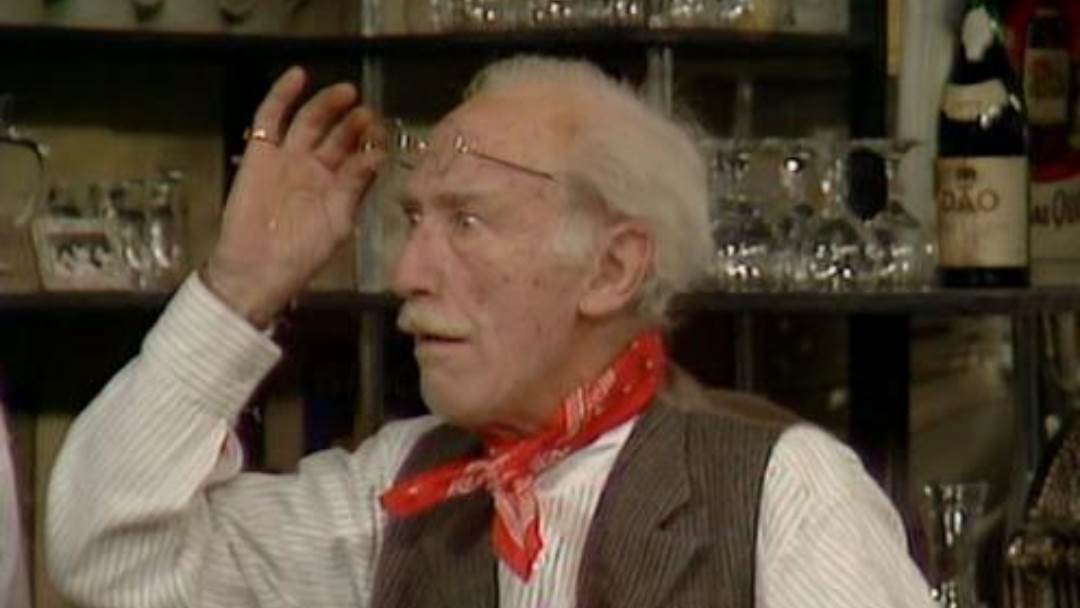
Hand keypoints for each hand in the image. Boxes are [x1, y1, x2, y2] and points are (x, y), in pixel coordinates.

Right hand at [204, 66, 385, 327]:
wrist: (257, 269)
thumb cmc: (302, 254)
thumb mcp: (338, 222)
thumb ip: (356, 187)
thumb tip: (376, 156)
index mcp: (338, 186)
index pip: (359, 154)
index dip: (371, 141)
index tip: (383, 130)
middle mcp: (315, 168)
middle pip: (337, 134)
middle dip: (353, 122)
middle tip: (367, 111)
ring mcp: (288, 158)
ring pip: (309, 121)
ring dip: (327, 105)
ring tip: (347, 93)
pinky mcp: (260, 153)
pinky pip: (270, 118)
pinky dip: (283, 95)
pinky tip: (299, 76)